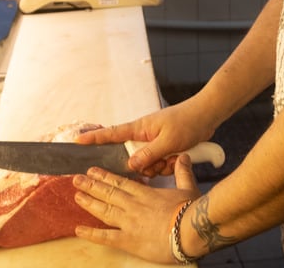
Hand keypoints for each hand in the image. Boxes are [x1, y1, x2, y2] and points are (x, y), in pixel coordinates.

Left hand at [73, 153, 200, 262]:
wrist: (189, 230)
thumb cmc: (190, 211)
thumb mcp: (187, 188)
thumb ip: (183, 172)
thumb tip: (184, 157)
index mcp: (145, 194)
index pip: (121, 182)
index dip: (105, 176)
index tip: (93, 170)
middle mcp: (133, 205)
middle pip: (108, 193)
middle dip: (91, 185)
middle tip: (76, 179)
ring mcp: (128, 222)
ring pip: (104, 210)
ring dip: (89, 202)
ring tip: (76, 195)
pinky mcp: (128, 240)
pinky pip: (106, 237)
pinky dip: (91, 233)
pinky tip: (79, 230)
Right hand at [77, 100, 216, 175]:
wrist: (207, 115)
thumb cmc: (187, 121)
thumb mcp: (168, 141)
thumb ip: (148, 155)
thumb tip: (131, 166)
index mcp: (140, 129)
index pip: (112, 134)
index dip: (94, 139)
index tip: (76, 142)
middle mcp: (144, 136)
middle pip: (133, 159)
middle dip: (148, 166)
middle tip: (163, 160)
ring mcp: (154, 142)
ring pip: (148, 165)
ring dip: (162, 165)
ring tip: (175, 155)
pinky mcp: (164, 148)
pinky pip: (160, 164)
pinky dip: (170, 164)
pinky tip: (180, 157)